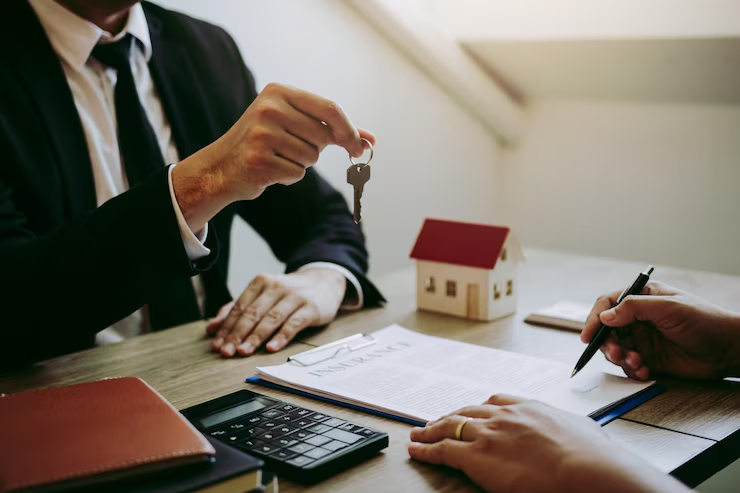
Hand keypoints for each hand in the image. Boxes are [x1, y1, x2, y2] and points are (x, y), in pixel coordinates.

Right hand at [173, 83, 374, 231]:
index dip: (349, 130)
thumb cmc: (266, 143)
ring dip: (301, 164)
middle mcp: (269, 108)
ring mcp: (261, 134)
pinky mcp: (258, 160)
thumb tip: (370, 141)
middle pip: (322, 136)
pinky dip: (288, 177)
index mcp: (279, 92)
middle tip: (292, 148)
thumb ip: (334, 130)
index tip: (359, 147)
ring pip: (311, 157)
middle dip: (316, 149)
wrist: (221, 167)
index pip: (330, 108)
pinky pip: (297, 173)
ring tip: (277, 157)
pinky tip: (270, 169)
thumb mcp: (295, 124)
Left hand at [206, 268, 345, 356]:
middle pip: (252, 313)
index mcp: (261, 282)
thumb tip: (211, 328)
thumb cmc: (289, 293)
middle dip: (237, 334)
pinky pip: (293, 324)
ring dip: (255, 337)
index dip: (227, 327)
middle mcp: (276, 286)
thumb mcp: (263, 296)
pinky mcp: (310, 308)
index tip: (217, 344)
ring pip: (271, 319)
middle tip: (226, 352)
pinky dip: (281, 337)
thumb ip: (237, 310)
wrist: (323, 282)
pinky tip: (271, 348)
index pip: (240, 307)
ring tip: (243, 351)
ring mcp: (295, 296)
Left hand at [409, 395, 689, 492]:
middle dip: (450, 415)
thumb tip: (583, 435)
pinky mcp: (476, 457)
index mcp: (529, 408)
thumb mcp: (583, 431)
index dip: (479, 407)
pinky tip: (416, 450)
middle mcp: (504, 416)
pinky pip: (442, 450)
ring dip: (430, 429)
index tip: (471, 410)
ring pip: (449, 426)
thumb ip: (571, 428)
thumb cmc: (593, 458)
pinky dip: (426, 449)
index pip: (496, 401)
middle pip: (468, 411)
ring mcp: (488, 434)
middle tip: (436, 420)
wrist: (587, 470)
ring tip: (419, 433)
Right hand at [582, 281, 739, 379]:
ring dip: (620, 358)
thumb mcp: (668, 308)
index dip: (594, 319)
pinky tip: (646, 371)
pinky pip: (627, 366)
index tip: (588, 336)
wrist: (727, 350)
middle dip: (607, 343)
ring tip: (638, 363)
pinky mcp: (648, 359)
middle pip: (606, 330)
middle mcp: (637, 318)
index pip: (607, 304)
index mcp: (641, 298)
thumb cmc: (704, 321)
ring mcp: (641, 339)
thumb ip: (634, 308)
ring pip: (614, 349)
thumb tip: (605, 316)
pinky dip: (632, 370)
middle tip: (616, 354)